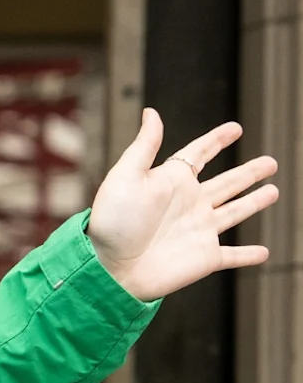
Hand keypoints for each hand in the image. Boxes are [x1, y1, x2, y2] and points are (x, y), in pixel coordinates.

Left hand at [87, 109, 277, 300]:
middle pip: (228, 182)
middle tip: (270, 162)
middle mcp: (190, 205)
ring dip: (255, 202)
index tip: (235, 129)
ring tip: (274, 192)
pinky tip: (263, 253)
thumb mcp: (125, 177)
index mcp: (172, 182)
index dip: (217, 140)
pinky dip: (248, 256)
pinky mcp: (205, 258)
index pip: (200, 154)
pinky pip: (232, 256)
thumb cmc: (112, 223)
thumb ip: (144, 146)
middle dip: (249, 172)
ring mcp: (199, 231)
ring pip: (236, 212)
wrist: (108, 269)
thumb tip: (151, 113)